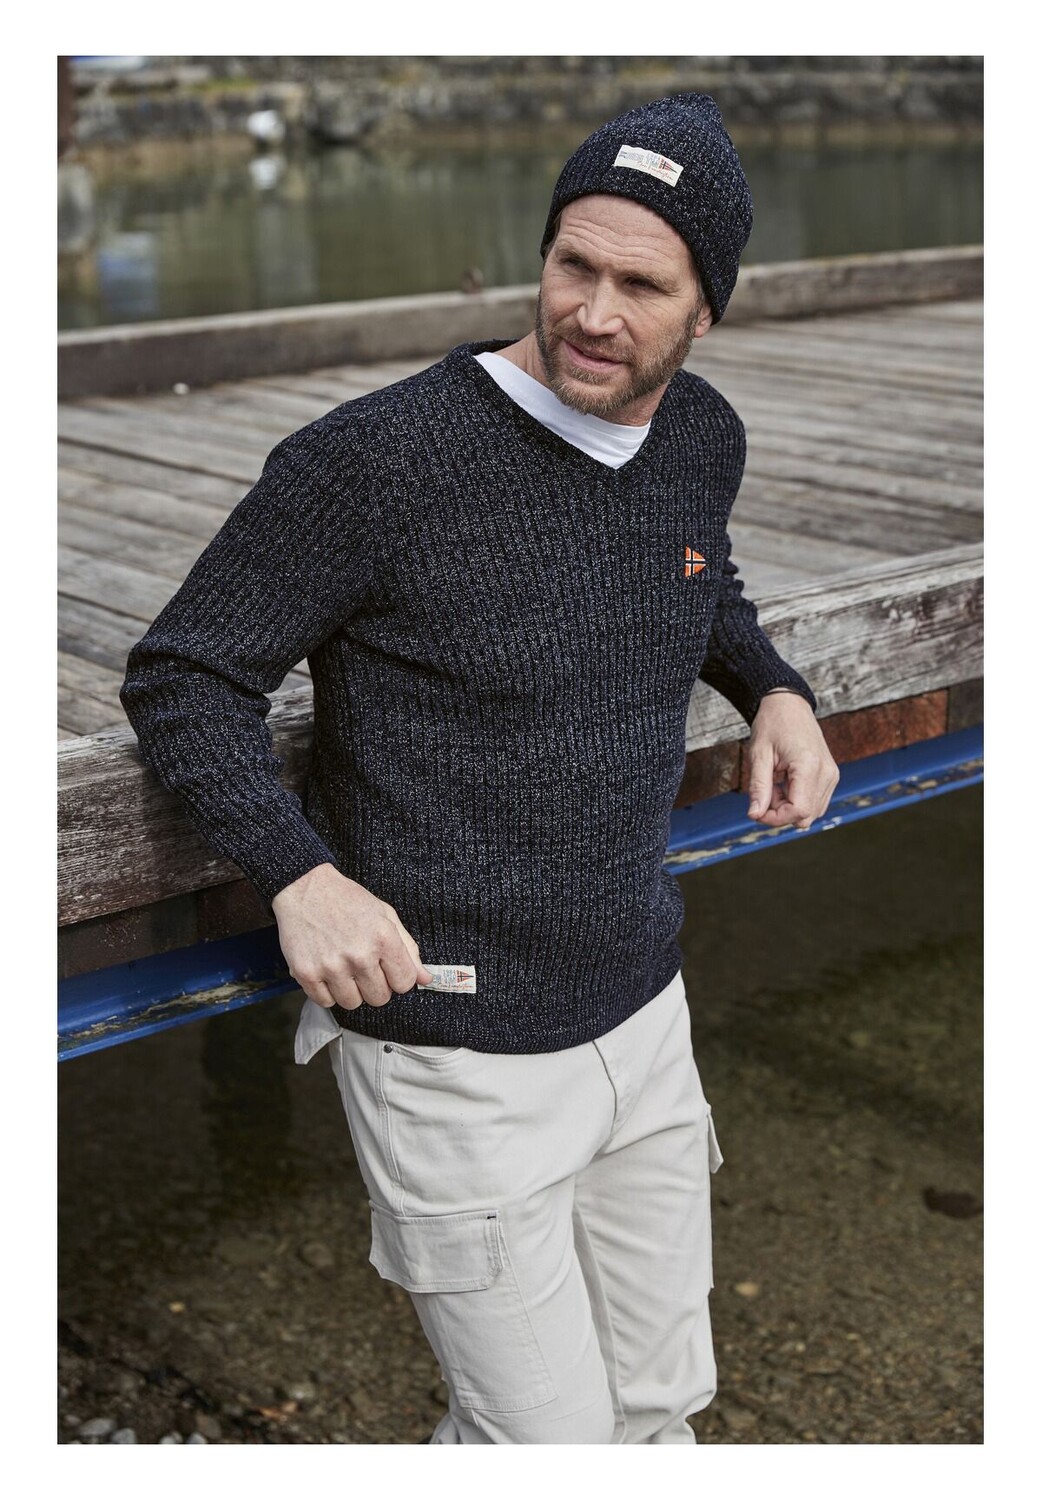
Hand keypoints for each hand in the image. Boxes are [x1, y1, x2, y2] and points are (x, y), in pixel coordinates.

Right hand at [271, 863, 432, 1009]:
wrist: (304, 888)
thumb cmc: (348, 901)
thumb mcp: (385, 916)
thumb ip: (408, 949)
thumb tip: (426, 979)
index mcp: (383, 939)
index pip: (404, 983)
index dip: (397, 978)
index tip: (387, 969)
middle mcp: (359, 955)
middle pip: (379, 998)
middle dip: (374, 986)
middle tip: (362, 966)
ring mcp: (331, 966)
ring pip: (353, 1004)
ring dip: (350, 990)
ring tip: (343, 967)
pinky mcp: (306, 973)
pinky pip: (325, 1002)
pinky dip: (327, 992)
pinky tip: (326, 971)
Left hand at [745, 691, 838, 830]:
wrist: (789, 704)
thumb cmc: (772, 724)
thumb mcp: (759, 754)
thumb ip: (758, 787)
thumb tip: (755, 815)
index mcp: (809, 766)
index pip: (798, 811)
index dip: (774, 818)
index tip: (756, 811)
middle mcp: (826, 773)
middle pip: (806, 816)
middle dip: (780, 813)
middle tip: (765, 791)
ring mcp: (831, 775)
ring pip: (812, 813)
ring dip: (788, 807)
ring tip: (775, 784)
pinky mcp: (830, 775)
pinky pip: (815, 802)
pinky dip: (797, 800)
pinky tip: (784, 784)